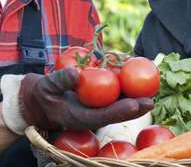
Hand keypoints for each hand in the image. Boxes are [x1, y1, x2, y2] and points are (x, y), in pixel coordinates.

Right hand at [19, 67, 153, 130]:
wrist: (39, 101)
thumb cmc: (42, 95)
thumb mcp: (45, 86)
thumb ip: (60, 81)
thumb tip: (77, 74)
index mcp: (80, 117)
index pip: (104, 116)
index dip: (121, 111)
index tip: (136, 104)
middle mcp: (91, 116)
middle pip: (117, 113)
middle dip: (135, 107)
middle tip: (151, 99)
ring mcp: (95, 110)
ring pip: (118, 105)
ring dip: (134, 98)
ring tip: (152, 88)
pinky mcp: (97, 103)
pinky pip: (114, 96)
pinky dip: (125, 89)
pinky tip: (137, 78)